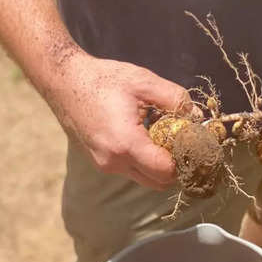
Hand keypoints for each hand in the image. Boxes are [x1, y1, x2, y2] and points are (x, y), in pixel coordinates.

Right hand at [45, 52, 192, 189]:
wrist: (64, 80)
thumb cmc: (103, 79)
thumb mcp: (144, 82)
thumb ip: (174, 99)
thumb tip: (197, 116)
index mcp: (126, 144)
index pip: (166, 171)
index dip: (184, 158)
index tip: (192, 140)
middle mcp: (113, 162)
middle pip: (157, 182)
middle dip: (174, 165)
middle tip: (181, 140)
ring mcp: (103, 165)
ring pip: (143, 178)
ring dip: (157, 164)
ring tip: (161, 134)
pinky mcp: (98, 162)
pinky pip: (129, 170)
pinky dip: (142, 160)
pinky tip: (143, 134)